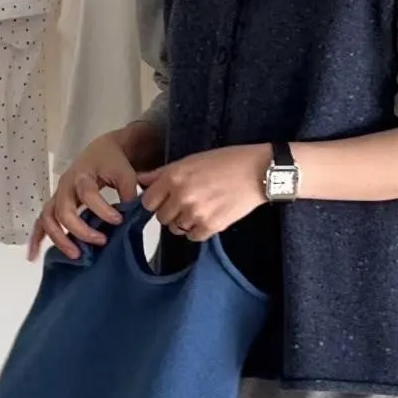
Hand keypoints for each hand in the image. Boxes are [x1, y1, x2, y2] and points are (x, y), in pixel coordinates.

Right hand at [29, 131, 140, 261]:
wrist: (99, 153)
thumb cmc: (112, 163)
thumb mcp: (125, 173)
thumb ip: (128, 193)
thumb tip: (130, 218)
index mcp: (82, 175)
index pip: (88, 193)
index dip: (103, 209)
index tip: (119, 220)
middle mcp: (65, 186)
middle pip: (63, 210)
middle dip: (80, 230)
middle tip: (101, 241)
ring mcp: (57, 196)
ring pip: (48, 218)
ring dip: (59, 238)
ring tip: (76, 255)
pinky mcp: (55, 205)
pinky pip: (40, 222)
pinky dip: (36, 239)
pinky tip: (33, 256)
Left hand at [139, 145, 270, 242]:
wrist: (256, 172)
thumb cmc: (225, 162)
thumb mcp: (190, 160)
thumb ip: (162, 173)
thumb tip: (141, 179)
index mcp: (173, 177)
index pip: (148, 202)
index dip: (156, 202)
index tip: (164, 200)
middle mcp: (181, 196)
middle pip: (161, 218)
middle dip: (170, 213)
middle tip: (185, 204)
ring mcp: (196, 214)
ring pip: (176, 229)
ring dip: (184, 222)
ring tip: (199, 209)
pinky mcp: (211, 227)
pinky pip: (193, 237)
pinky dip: (198, 230)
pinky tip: (208, 217)